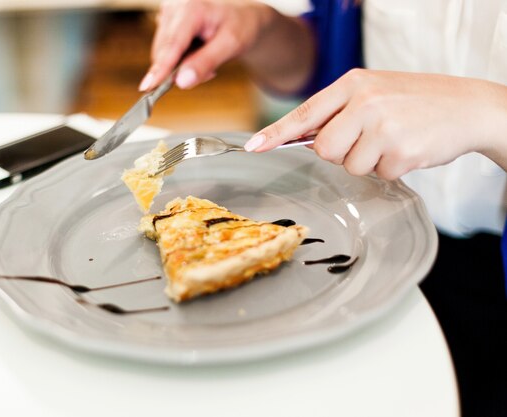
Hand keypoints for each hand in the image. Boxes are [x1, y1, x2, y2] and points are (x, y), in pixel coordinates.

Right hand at [139, 0, 312, 92]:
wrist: (242, 18)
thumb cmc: (240, 27)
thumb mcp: (230, 45)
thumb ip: (206, 63)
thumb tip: (181, 82)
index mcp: (191, 7)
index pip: (172, 44)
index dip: (161, 68)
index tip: (148, 87)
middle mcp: (174, 6)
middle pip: (165, 51)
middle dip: (182, 69)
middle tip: (210, 71)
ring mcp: (167, 12)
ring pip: (163, 54)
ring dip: (181, 65)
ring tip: (206, 58)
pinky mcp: (165, 21)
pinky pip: (164, 50)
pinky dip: (179, 59)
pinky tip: (196, 52)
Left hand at [245, 69, 506, 178]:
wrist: (469, 106)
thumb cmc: (417, 100)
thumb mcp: (375, 91)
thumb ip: (340, 111)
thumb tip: (305, 138)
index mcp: (353, 84)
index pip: (305, 113)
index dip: (276, 134)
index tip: (253, 147)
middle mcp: (365, 102)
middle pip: (322, 149)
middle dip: (340, 153)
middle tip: (368, 140)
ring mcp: (383, 126)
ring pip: (349, 166)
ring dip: (369, 161)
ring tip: (394, 140)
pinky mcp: (400, 151)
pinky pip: (378, 174)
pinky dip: (392, 168)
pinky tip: (409, 148)